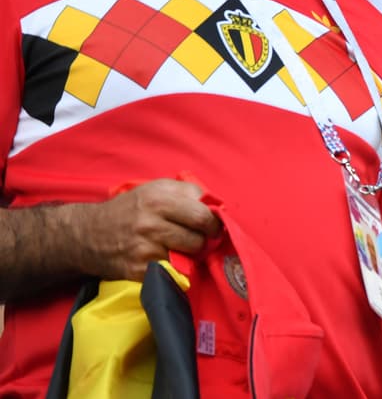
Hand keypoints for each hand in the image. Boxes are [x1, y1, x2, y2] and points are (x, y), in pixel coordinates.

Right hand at [81, 179, 220, 280]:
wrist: (86, 234)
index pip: (202, 215)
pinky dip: (173, 267)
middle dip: (203, 240)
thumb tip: (215, 205)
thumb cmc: (129, 209)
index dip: (213, 222)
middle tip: (198, 238)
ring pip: (187, 257)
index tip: (212, 225)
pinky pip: (171, 272)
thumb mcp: (156, 188)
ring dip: (189, 255)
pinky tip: (164, 258)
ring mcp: (144, 250)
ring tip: (179, 247)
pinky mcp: (138, 271)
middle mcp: (151, 224)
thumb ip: (188, 192)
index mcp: (159, 200)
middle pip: (198, 239)